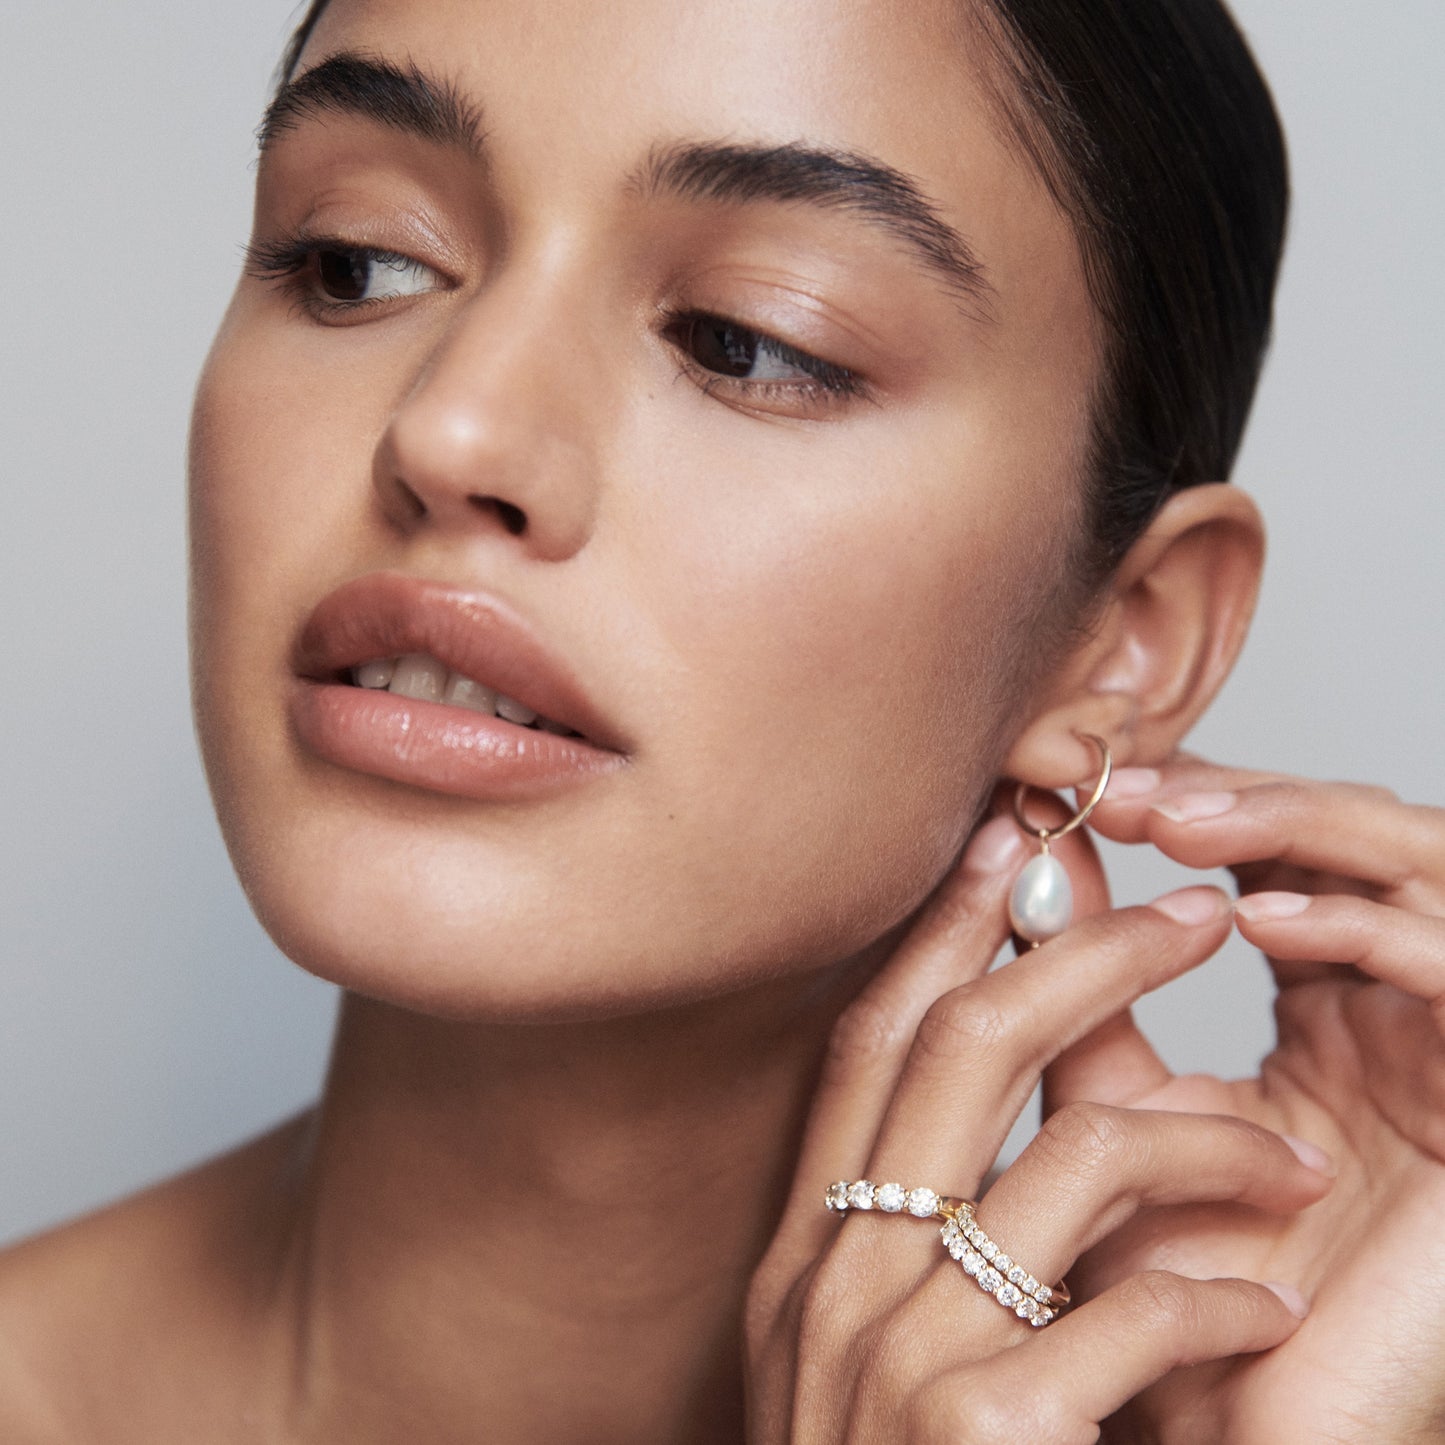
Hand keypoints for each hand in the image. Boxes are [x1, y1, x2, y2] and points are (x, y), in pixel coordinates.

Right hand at [744, 811, 1328, 1443]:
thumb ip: (916, 1247)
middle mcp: (838, 1282)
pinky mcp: (988, 1436)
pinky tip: (1263, 1308)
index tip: (1014, 852)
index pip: (871, 1044)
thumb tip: (1013, 1122)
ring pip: (1074, 1156)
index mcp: (807, 1256)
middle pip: (963, 1051)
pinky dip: (1221, 1292)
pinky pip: (1136, 1308)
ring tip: (1290, 1151)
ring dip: (1205, 1137)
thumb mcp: (872, 1365)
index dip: (943, 935)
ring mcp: (904, 1356)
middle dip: (1087, 959)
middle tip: (1192, 916)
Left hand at [1051, 755, 1444, 1444]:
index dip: (1194, 803)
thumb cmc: (1183, 1282)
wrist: (1241, 1429)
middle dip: (1240, 796)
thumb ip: (1082, 1000)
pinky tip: (1260, 918)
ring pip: (1418, 867)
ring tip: (1180, 821)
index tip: (1082, 786)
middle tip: (1127, 784)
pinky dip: (1364, 928)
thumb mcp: (1119, 1114)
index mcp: (1323, 1011)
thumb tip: (1031, 871)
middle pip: (1347, 841)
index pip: (1275, 856)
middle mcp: (1398, 1016)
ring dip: (1297, 826)